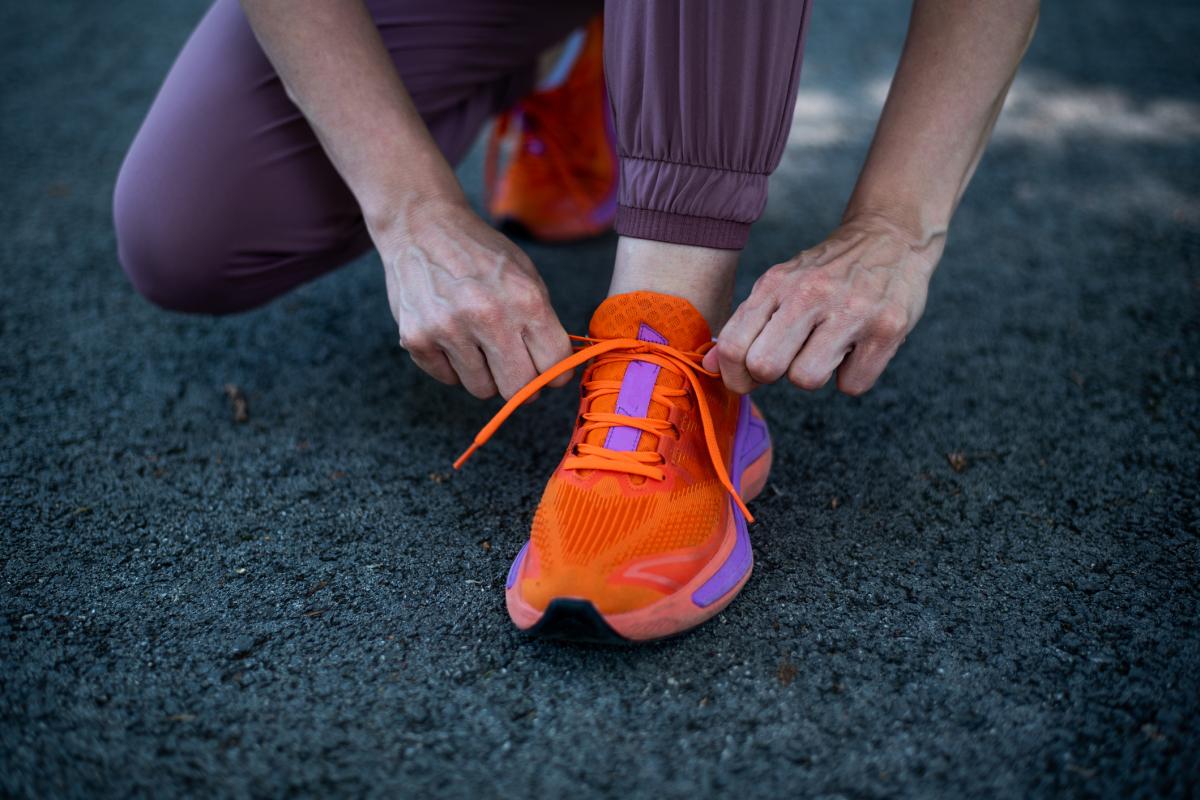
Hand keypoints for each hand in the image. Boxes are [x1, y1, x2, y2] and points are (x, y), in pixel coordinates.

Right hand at [376, 196, 572, 398]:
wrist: (421, 227)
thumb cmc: (480, 254)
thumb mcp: (525, 275)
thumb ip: (543, 322)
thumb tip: (555, 373)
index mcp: (524, 299)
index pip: (554, 364)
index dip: (554, 374)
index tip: (546, 371)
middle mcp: (487, 316)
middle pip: (518, 389)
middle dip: (520, 384)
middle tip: (513, 367)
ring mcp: (448, 329)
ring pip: (482, 390)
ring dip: (484, 374)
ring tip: (476, 341)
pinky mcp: (416, 339)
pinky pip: (449, 379)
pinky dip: (453, 366)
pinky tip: (450, 335)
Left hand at [704, 214, 940, 395]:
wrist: (890, 238)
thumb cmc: (826, 272)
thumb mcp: (780, 285)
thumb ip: (745, 323)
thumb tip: (709, 365)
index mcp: (776, 284)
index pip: (733, 344)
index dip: (734, 374)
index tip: (747, 377)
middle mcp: (811, 294)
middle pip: (765, 366)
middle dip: (772, 376)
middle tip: (788, 361)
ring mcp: (851, 311)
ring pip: (807, 379)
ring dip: (814, 375)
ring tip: (826, 349)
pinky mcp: (887, 329)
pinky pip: (852, 385)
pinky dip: (852, 376)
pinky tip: (856, 350)